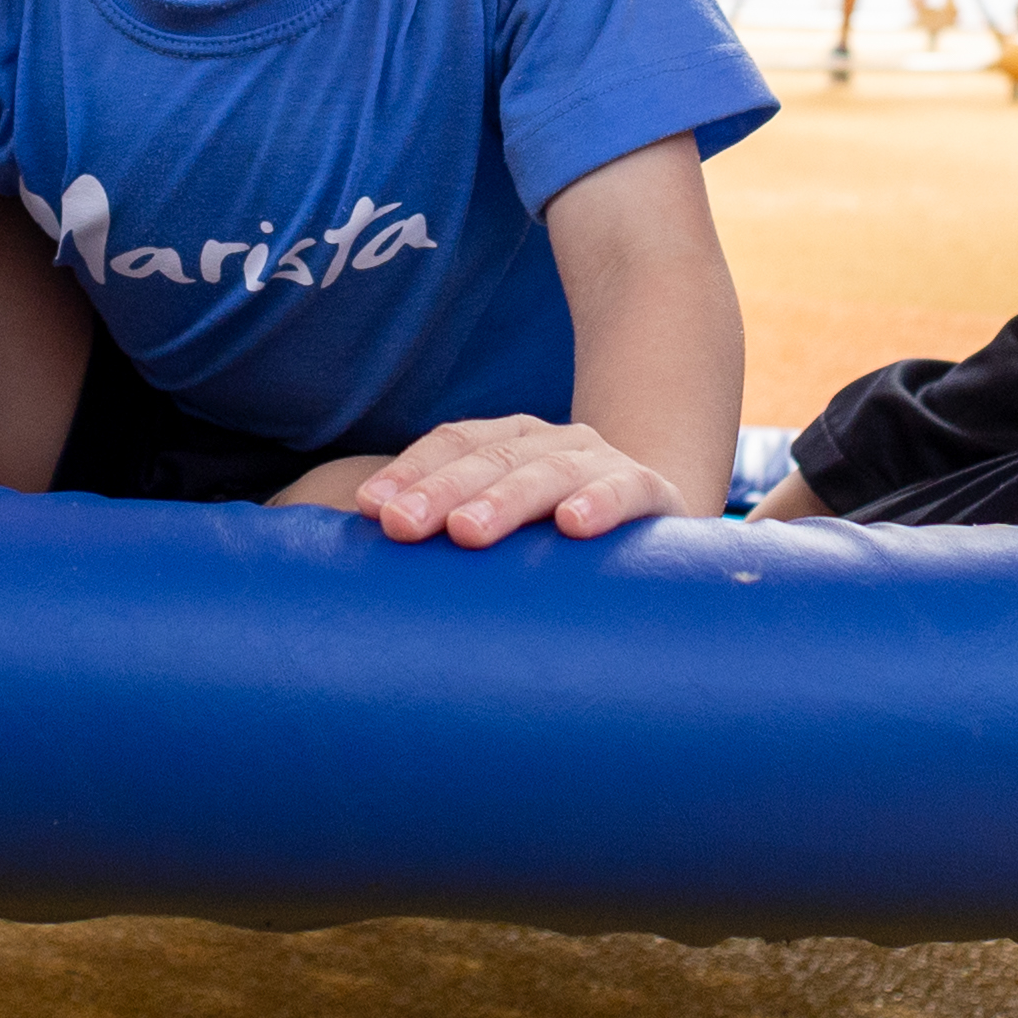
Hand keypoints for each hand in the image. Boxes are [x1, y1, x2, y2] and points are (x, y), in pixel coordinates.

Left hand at [348, 415, 692, 544]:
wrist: (660, 544)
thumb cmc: (554, 546)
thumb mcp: (501, 532)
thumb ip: (446, 535)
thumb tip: (357, 575)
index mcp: (509, 442)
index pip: (453, 443)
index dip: (411, 470)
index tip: (370, 510)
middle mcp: (552, 441)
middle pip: (489, 458)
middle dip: (441, 490)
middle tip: (402, 525)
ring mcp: (601, 463)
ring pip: (547, 471)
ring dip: (505, 499)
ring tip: (469, 532)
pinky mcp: (651, 493)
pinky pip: (625, 491)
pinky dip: (600, 503)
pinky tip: (573, 524)